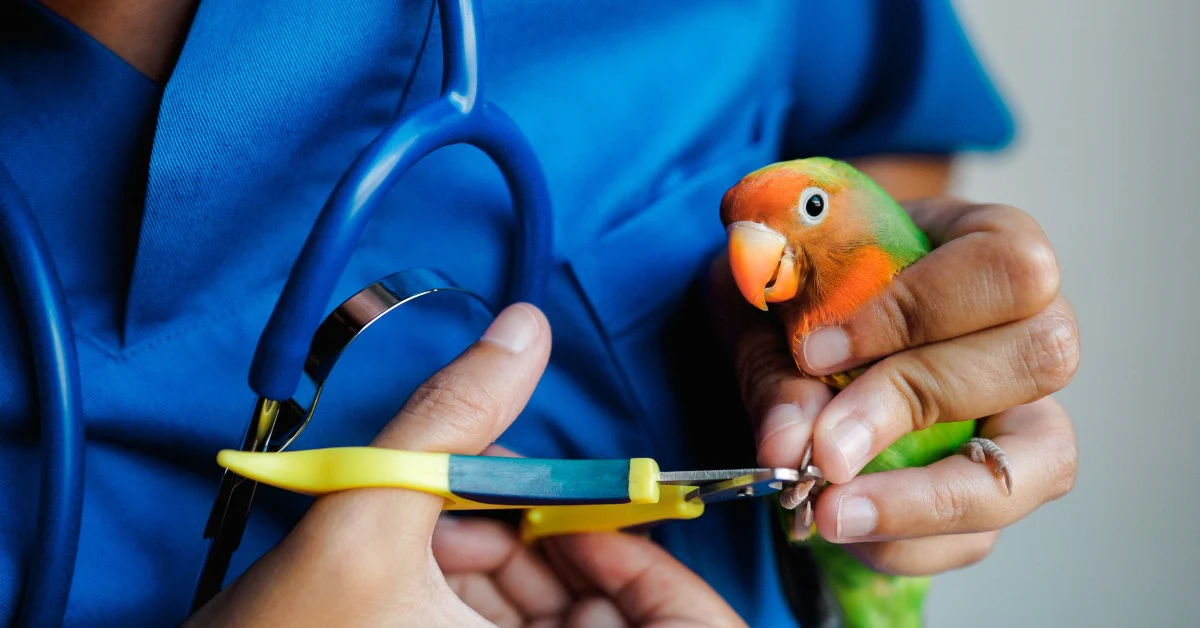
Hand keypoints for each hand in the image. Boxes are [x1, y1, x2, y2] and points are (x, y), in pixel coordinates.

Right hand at [187, 303, 743, 626]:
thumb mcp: (364, 517)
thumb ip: (447, 418)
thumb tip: (523, 326)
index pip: (678, 627)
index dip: (642, 559)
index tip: (584, 507)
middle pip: (595, 610)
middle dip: (544, 544)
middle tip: (479, 505)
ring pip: (541, 612)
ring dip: (499, 556)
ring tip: (428, 526)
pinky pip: (498, 624)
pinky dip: (472, 581)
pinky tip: (418, 553)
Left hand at [710, 197, 1079, 574]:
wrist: (793, 322)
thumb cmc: (799, 286)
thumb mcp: (768, 297)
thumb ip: (775, 359)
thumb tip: (787, 445)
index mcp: (986, 244)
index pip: (1005, 266)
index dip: (916, 311)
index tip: (817, 350)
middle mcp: (1028, 325)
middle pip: (1040, 358)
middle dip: (918, 405)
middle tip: (822, 446)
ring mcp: (1024, 411)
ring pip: (1039, 463)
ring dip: (926, 501)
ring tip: (830, 513)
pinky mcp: (993, 484)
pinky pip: (985, 530)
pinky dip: (910, 543)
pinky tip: (844, 528)